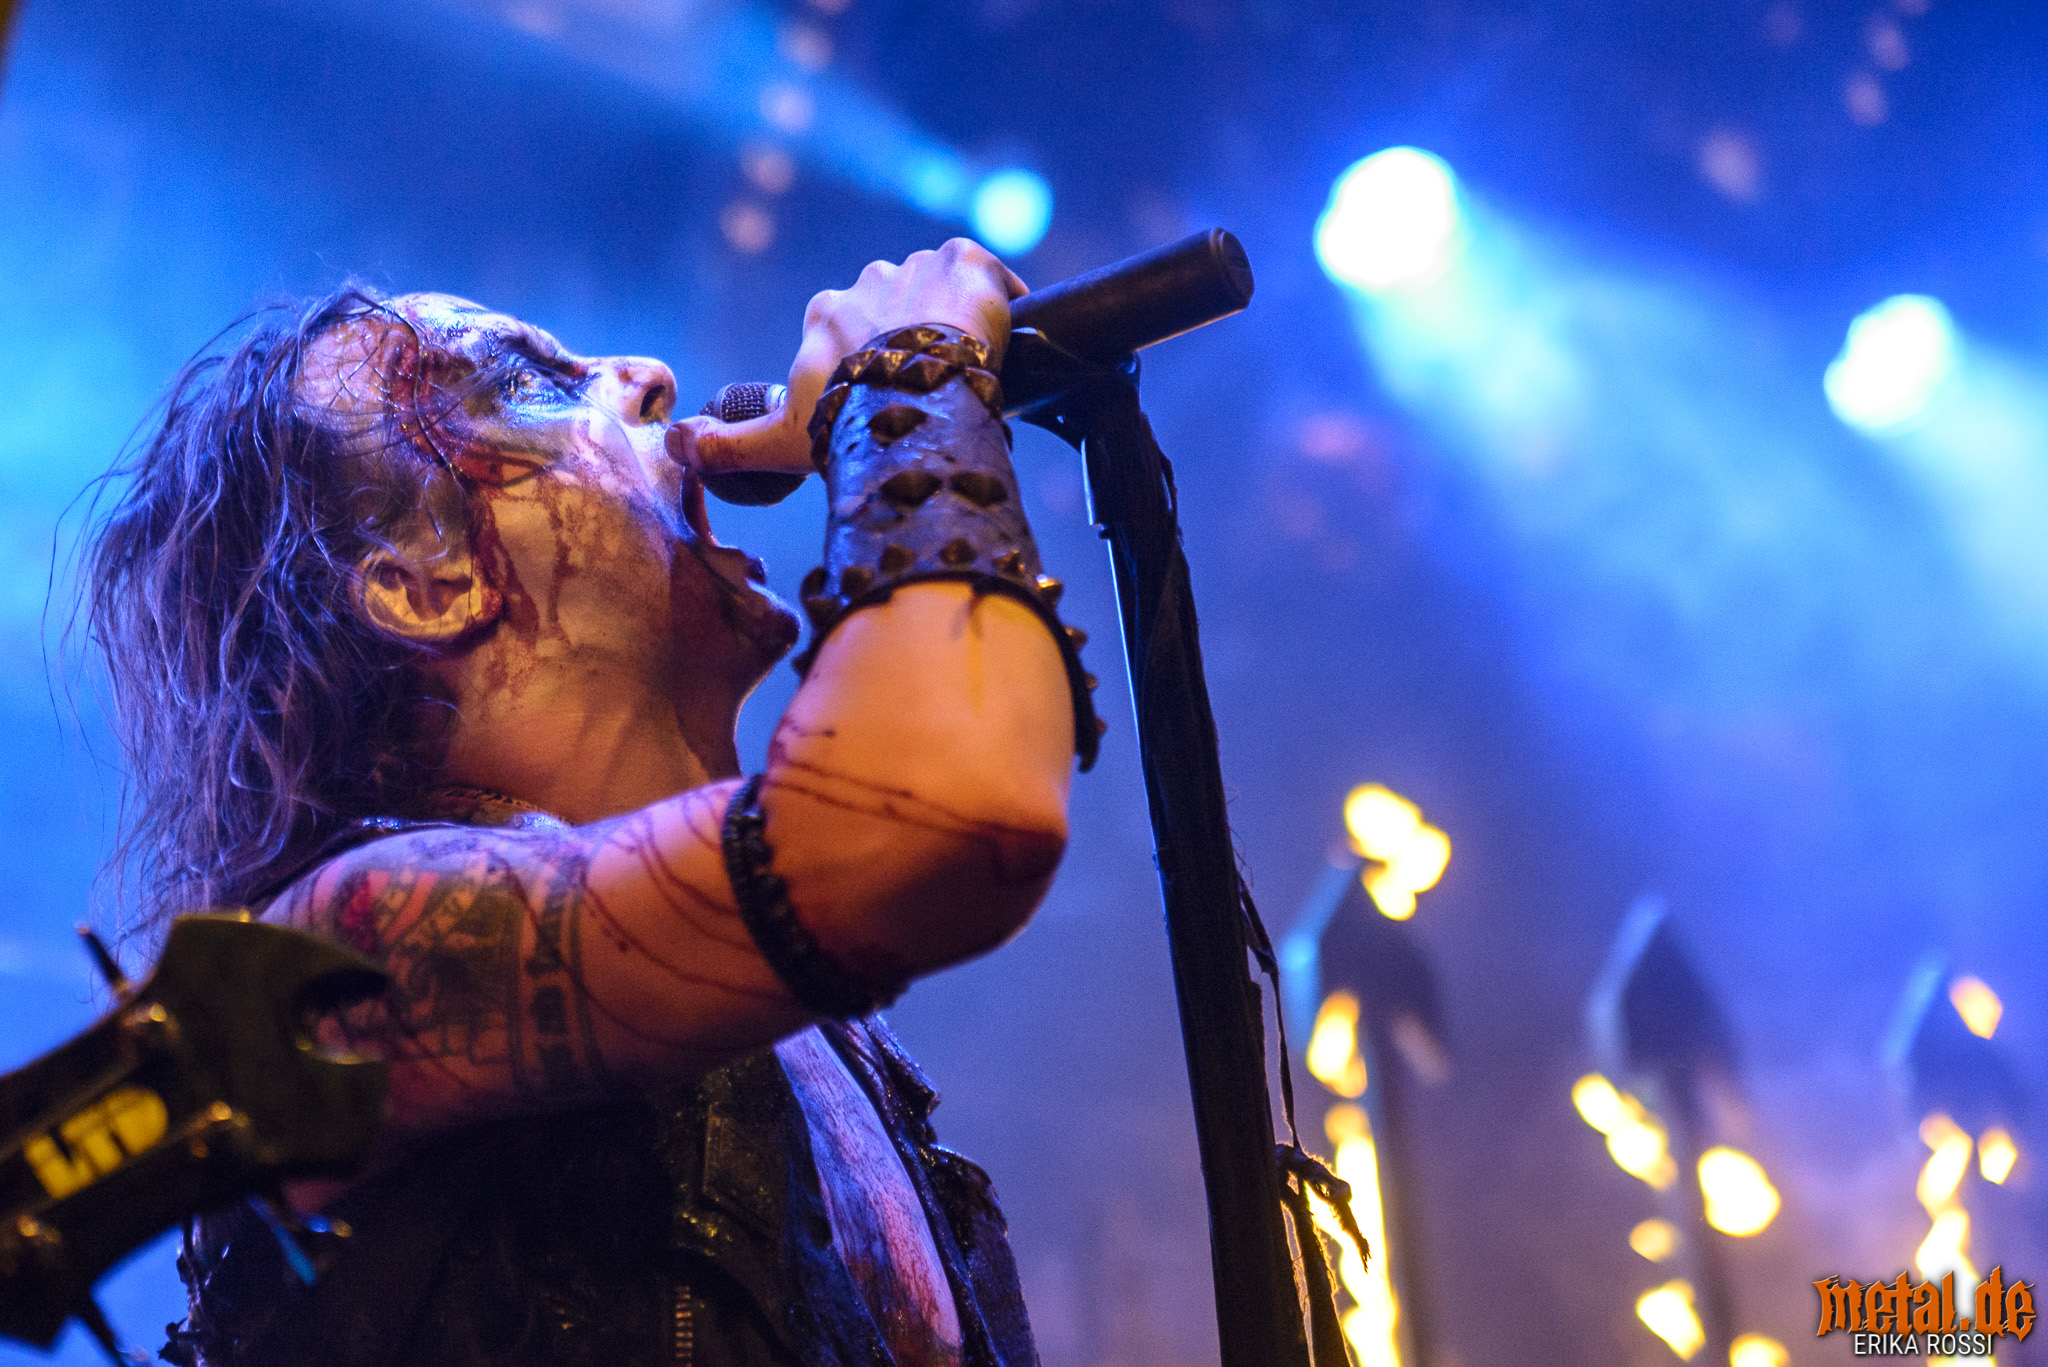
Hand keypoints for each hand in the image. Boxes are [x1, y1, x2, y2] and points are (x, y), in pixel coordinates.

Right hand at [667, 238, 1026, 478]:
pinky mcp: (966, 264)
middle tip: (933, 385)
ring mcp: (918, 268)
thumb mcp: (778, 443)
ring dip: (954, 318)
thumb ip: (726, 447)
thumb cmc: (845, 424)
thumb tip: (673, 447)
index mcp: (825, 314)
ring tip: (972, 366)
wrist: (910, 403)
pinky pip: (986, 268)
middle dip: (912, 337)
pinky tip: (1009, 330)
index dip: (869, 359)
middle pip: (895, 303)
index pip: (847, 326)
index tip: (886, 392)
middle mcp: (867, 280)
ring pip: (939, 286)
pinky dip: (1000, 294)